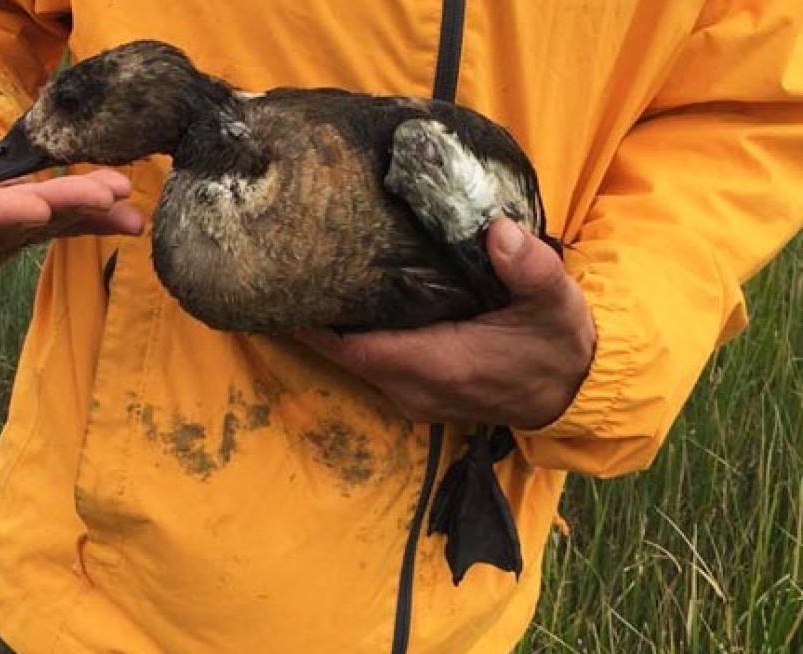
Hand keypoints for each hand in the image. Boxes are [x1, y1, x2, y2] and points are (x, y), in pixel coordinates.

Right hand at [0, 92, 142, 280]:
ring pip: (35, 231)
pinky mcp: (9, 230)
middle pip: (1, 233)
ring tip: (124, 195)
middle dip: (53, 213)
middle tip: (102, 191)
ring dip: (81, 213)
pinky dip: (91, 218)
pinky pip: (52, 225)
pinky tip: (129, 215)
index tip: (33, 203)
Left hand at [297, 218, 595, 429]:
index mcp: (441, 365)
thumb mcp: (556, 302)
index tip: (286, 291)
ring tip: (306, 281)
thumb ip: (530, 268)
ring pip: (354, 363)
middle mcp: (416, 389)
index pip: (357, 349)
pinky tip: (344, 306)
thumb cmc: (559, 344)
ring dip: (329, 331)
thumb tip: (497, 231)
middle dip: (312, 320)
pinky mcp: (418, 394)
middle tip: (287, 269)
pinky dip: (352, 340)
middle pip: (343, 355)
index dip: (316, 326)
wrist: (573, 392)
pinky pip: (370, 366)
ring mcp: (414, 397)